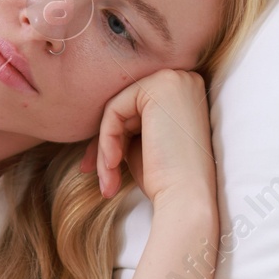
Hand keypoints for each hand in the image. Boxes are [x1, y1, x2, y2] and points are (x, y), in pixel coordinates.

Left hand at [77, 68, 215, 207]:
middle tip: (98, 177)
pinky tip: (113, 165)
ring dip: (104, 148)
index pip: (133, 110)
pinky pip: (114, 110)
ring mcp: (173, 79)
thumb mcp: (140, 144)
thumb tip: (92, 122)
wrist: (186, 200)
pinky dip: (106, 140)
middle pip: (124, 107)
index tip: (102, 169)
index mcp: (182, 93)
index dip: (112, 139)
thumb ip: (125, 124)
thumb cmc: (166, 180)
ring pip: (116, 109)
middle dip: (104, 143)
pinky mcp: (159, 87)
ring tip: (107, 181)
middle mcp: (182, 79)